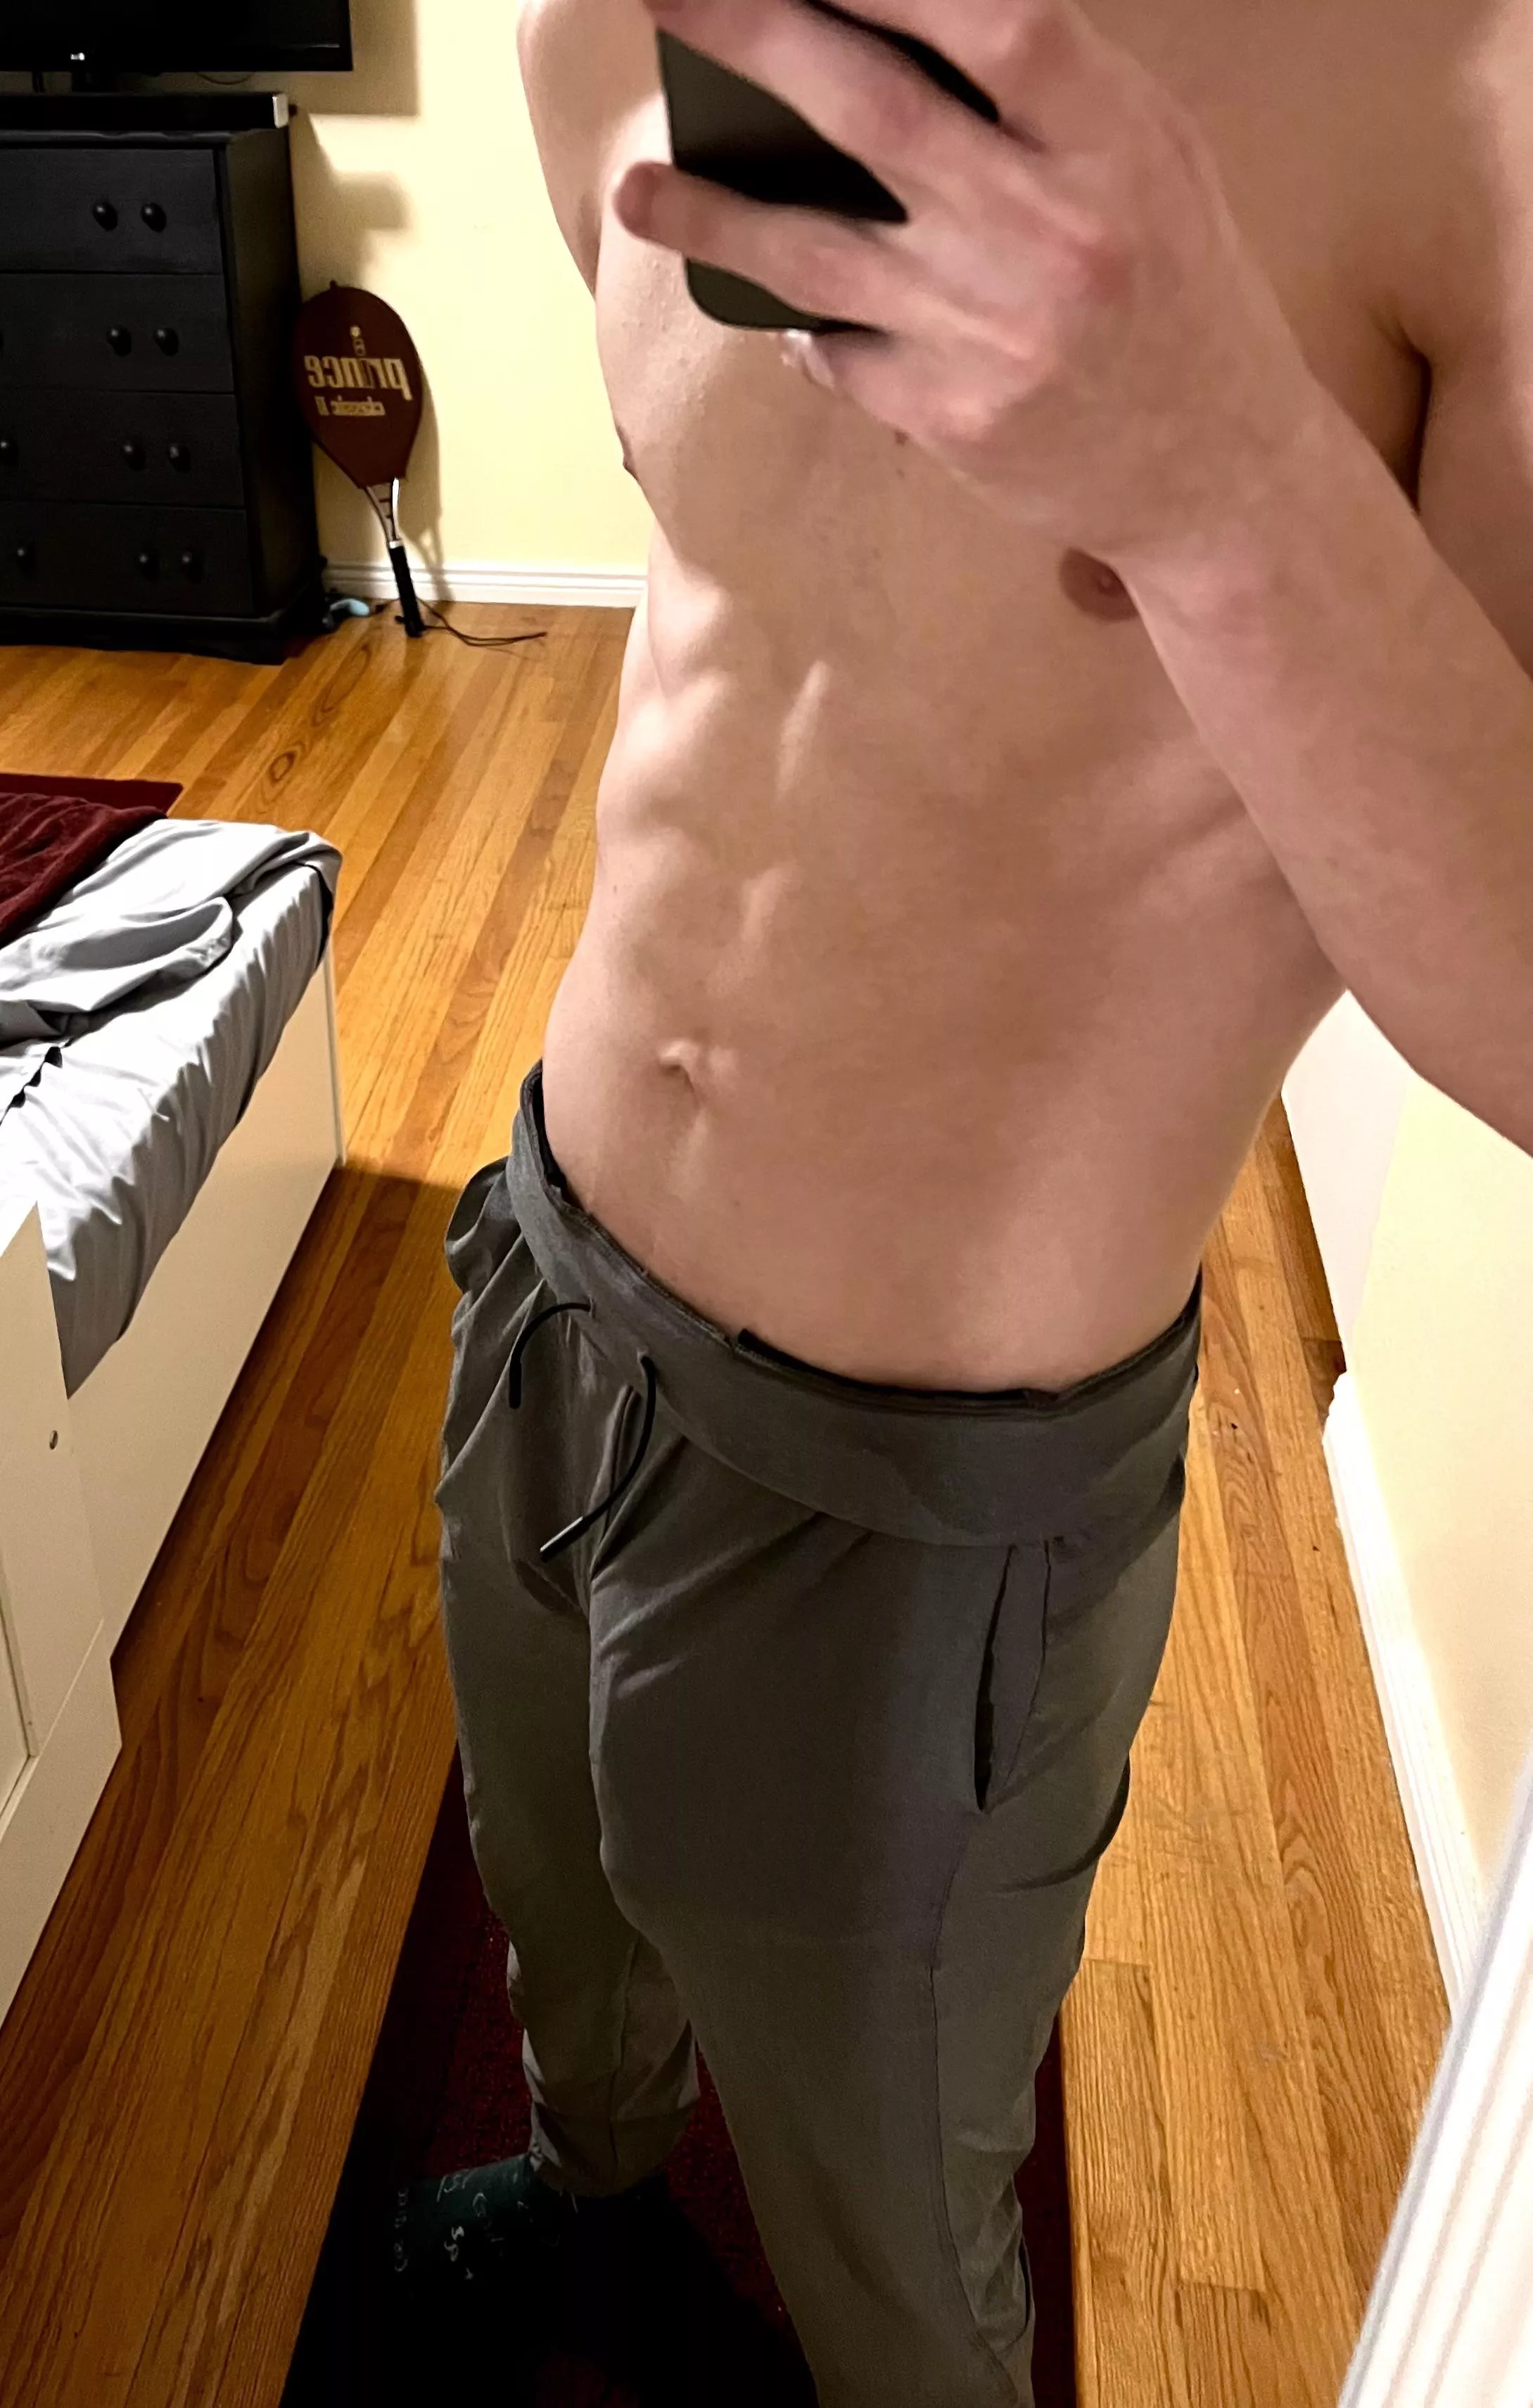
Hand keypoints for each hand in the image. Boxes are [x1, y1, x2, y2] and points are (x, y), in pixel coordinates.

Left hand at [612, 0, 1326, 569]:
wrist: (1214, 475)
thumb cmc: (1178, 295)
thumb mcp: (1151, 166)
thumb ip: (1053, 93)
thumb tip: (909, 24)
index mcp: (1114, 149)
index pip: (996, 23)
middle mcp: (1050, 237)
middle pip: (874, 113)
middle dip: (756, 40)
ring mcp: (990, 336)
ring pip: (815, 256)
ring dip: (712, 217)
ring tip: (639, 191)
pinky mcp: (951, 421)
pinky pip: (840, 356)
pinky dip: (800, 326)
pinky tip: (771, 310)